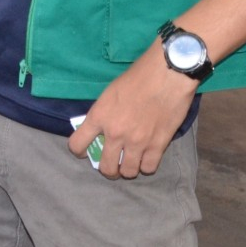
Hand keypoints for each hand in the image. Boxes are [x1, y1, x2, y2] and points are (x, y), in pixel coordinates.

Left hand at [66, 43, 195, 178]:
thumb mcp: (110, 93)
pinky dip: (147, 165)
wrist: (167, 74)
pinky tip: (147, 158)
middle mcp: (115, 133)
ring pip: (128, 172)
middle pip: (105, 167)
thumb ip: (103, 113)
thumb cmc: (138, 76)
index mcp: (99, 116)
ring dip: (128, 169)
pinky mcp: (158, 145)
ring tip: (131, 162)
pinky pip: (148, 168)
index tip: (84, 152)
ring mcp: (137, 141)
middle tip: (112, 164)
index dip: (79, 151)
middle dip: (107, 169)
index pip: (77, 144)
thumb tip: (101, 129)